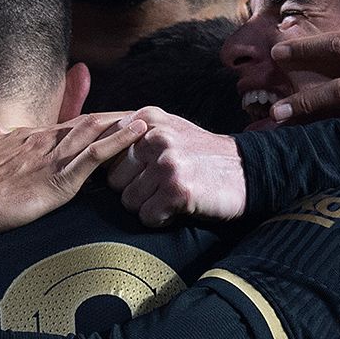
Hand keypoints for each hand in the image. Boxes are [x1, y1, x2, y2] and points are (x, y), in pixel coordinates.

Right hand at [0, 113, 148, 234]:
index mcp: (26, 137)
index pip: (64, 127)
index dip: (86, 124)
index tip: (107, 120)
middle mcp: (44, 141)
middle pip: (85, 126)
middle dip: (113, 120)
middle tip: (141, 114)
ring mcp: (54, 158)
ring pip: (96, 134)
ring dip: (124, 125)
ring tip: (150, 117)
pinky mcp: (61, 178)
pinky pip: (97, 156)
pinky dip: (121, 142)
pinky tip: (140, 134)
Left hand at [106, 107, 244, 226]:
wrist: (246, 171)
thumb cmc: (201, 155)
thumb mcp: (168, 129)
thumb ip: (132, 134)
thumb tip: (93, 147)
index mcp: (146, 119)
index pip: (105, 150)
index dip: (117, 170)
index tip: (137, 175)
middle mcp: (154, 137)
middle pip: (113, 180)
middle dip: (133, 190)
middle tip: (160, 188)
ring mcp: (166, 163)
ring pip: (128, 201)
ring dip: (148, 206)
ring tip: (170, 195)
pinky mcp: (177, 189)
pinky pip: (147, 216)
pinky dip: (161, 218)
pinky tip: (179, 206)